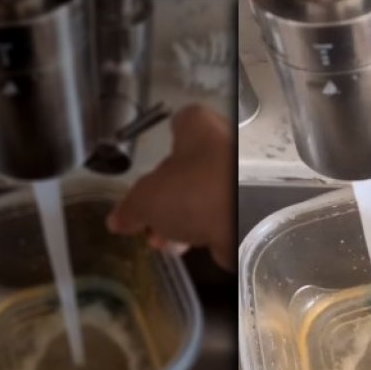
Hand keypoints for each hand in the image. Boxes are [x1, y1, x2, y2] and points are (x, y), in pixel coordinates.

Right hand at [107, 104, 234, 270]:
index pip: (182, 123)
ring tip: (163, 242)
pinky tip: (187, 247)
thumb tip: (117, 220)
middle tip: (150, 221)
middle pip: (189, 168)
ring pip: (205, 194)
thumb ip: (131, 209)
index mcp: (200, 127)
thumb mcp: (146, 201)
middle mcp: (227, 144)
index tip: (154, 164)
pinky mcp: (253, 205)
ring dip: (182, 218)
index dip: (166, 142)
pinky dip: (204, 228)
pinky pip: (221, 214)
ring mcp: (243, 176)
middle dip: (167, 198)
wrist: (247, 221)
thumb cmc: (193, 192)